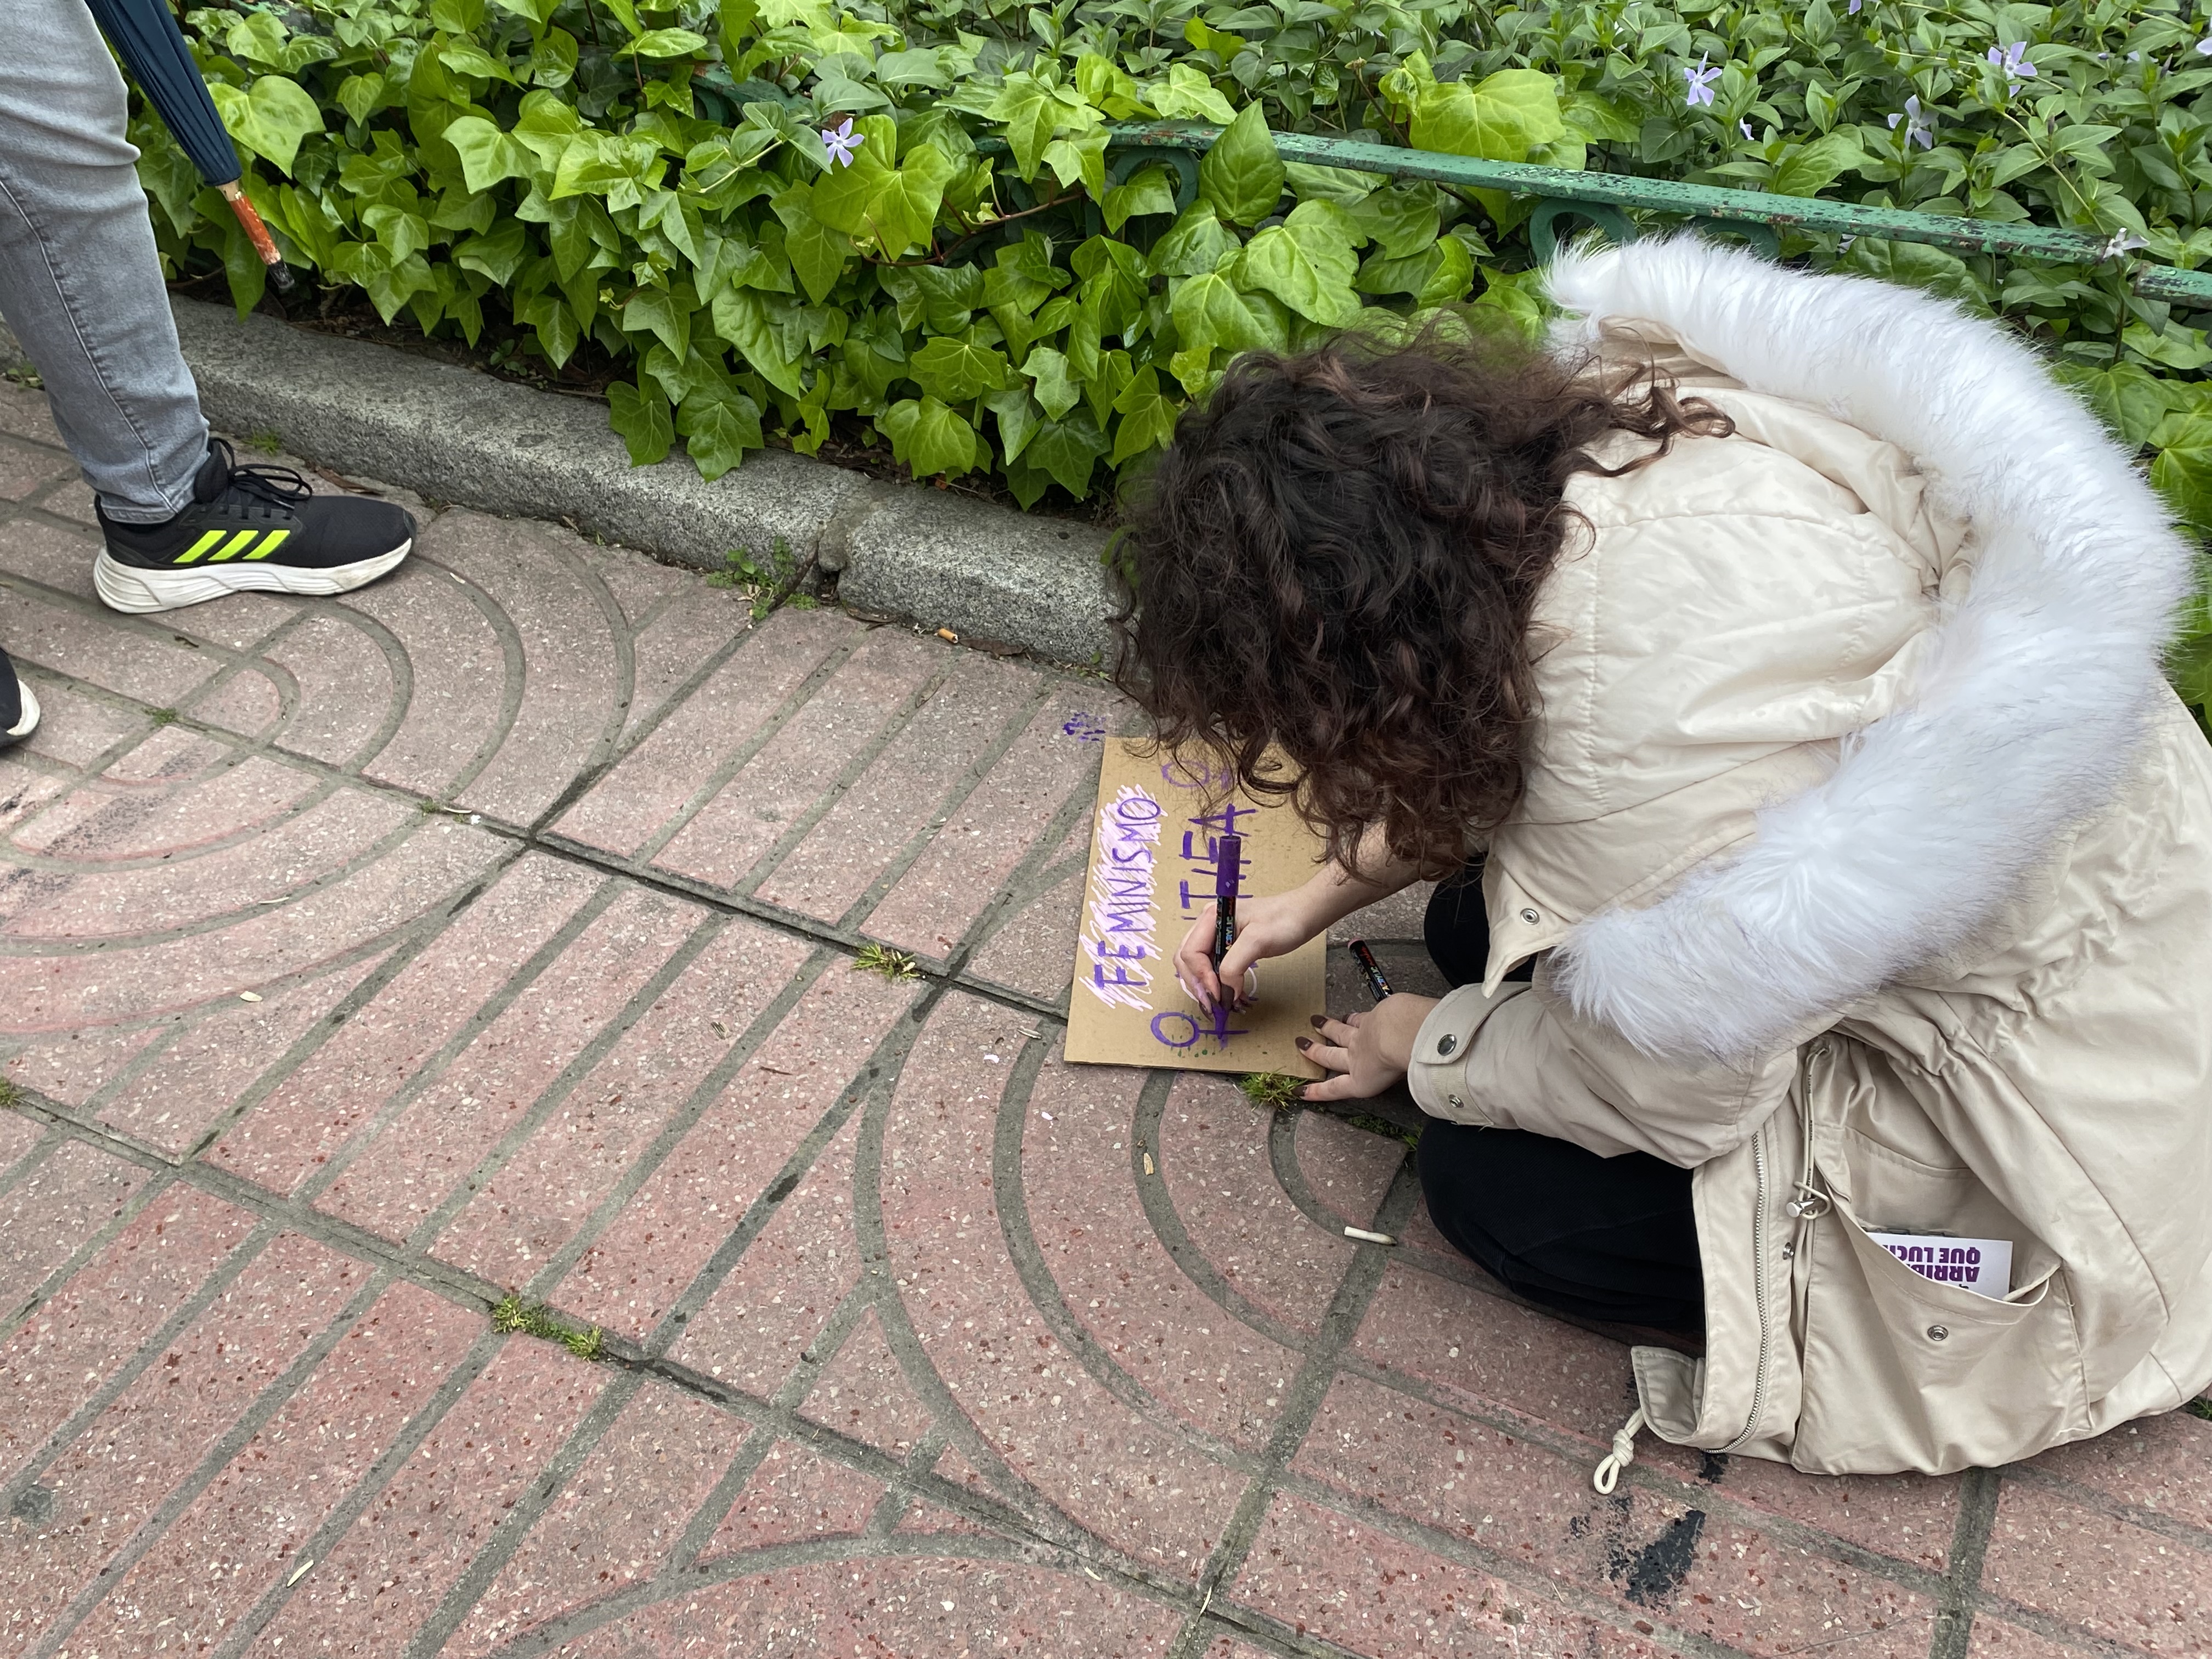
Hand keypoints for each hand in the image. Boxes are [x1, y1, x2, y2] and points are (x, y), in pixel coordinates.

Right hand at [1173, 889, 1323, 1012]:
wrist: (1302, 914)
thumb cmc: (1284, 921)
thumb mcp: (1258, 941)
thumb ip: (1234, 966)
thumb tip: (1223, 993)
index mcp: (1210, 918)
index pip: (1190, 953)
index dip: (1201, 976)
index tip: (1219, 995)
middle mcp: (1207, 926)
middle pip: (1187, 961)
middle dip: (1198, 985)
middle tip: (1214, 1006)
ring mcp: (1215, 936)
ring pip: (1197, 967)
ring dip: (1206, 987)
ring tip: (1223, 1004)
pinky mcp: (1225, 945)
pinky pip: (1212, 967)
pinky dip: (1217, 984)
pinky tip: (1231, 995)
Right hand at [1296, 995, 1437, 1100]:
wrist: (1401, 1032)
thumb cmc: (1400, 1062)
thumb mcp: (1398, 1079)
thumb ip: (1396, 1072)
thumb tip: (1403, 1067)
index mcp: (1360, 1079)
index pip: (1334, 1088)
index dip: (1317, 1092)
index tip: (1301, 1092)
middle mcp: (1356, 1057)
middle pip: (1330, 1055)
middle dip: (1314, 1052)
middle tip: (1301, 1044)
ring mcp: (1361, 1035)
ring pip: (1340, 1031)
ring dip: (1327, 1027)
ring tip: (1317, 1021)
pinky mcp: (1372, 1017)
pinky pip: (1359, 1018)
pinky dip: (1353, 1017)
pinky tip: (1350, 1014)